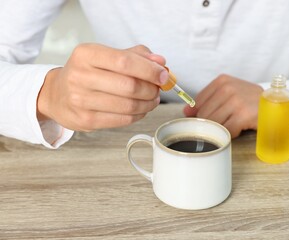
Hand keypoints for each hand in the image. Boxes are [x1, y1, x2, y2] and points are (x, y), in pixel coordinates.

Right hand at [37, 44, 167, 130]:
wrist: (57, 95)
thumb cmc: (87, 73)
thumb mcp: (106, 56)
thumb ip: (135, 56)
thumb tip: (160, 62)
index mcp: (86, 54)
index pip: (125, 61)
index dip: (149, 70)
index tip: (163, 75)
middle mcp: (80, 76)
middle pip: (129, 86)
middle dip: (151, 89)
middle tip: (158, 89)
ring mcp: (81, 100)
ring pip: (128, 105)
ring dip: (148, 104)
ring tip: (152, 99)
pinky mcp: (86, 120)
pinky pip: (123, 120)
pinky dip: (139, 115)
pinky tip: (141, 109)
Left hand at [183, 74, 262, 137]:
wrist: (276, 103)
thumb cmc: (249, 100)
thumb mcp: (228, 93)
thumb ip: (207, 100)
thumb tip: (186, 112)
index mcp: (222, 81)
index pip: (198, 102)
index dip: (199, 114)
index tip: (205, 119)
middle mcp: (228, 88)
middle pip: (204, 114)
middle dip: (211, 123)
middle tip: (224, 123)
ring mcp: (236, 101)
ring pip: (214, 123)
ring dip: (221, 128)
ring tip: (232, 124)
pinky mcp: (243, 115)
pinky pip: (226, 130)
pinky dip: (230, 133)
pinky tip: (238, 129)